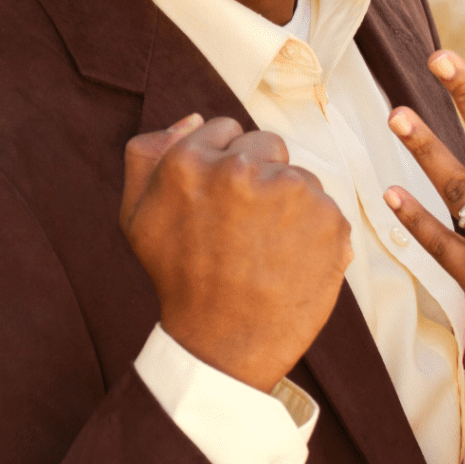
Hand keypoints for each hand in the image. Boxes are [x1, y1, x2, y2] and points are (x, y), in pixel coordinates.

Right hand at [120, 114, 352, 392]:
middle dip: (261, 176)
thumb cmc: (179, 279)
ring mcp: (289, 191)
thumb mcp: (137, 214)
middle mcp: (241, 168)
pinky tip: (291, 260)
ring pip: (298, 177)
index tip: (222, 202)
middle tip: (245, 227)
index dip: (224, 165)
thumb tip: (195, 118)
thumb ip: (149, 153)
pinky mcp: (328, 217)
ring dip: (289, 204)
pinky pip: (325, 207)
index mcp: (191, 161)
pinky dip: (314, 231)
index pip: (226, 130)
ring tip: (267, 249)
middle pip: (267, 145)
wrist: (222, 346)